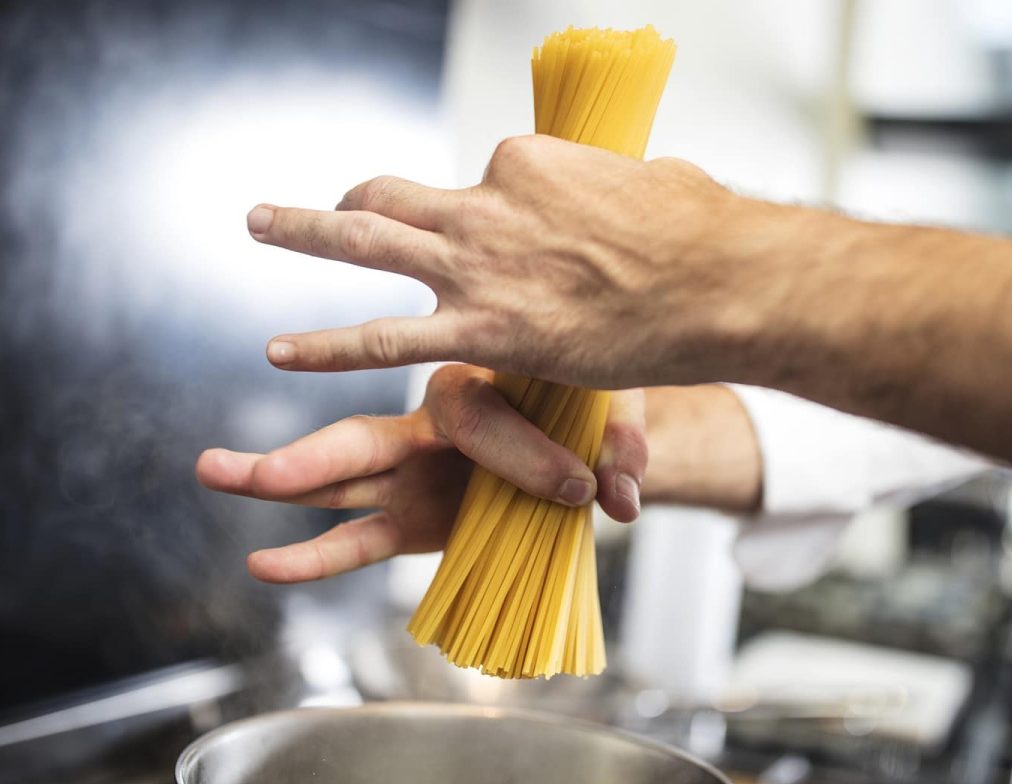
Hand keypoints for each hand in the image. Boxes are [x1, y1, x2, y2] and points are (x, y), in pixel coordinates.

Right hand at [196, 365, 646, 582]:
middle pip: (361, 438)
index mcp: (477, 378)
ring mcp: (413, 471)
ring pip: (338, 479)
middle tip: (236, 466)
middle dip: (306, 458)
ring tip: (213, 476)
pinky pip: (359, 537)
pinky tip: (264, 564)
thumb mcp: (613, 410)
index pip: (475, 418)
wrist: (581, 424)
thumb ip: (621, 448)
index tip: (579, 486)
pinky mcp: (414, 515)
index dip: (522, 456)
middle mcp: (428, 422)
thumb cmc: (588, 404)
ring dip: (279, 484)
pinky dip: (316, 555)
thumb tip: (625, 498)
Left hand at [246, 136, 791, 388]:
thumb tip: (626, 194)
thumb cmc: (700, 234)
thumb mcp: (650, 188)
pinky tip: (282, 353)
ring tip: (257, 223)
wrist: (716, 280)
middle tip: (317, 205)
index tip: (501, 251)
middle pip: (396, 195)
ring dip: (303, 231)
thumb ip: (612, 193)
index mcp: (527, 166)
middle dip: (350, 200)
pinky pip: (384, 338)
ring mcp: (477, 262)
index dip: (482, 220)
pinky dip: (327, 346)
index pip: (476, 186)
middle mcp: (487, 203)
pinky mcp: (483, 327)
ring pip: (365, 241)